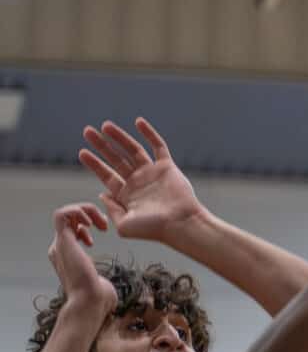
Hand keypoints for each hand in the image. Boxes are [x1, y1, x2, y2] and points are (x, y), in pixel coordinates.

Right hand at [48, 204, 116, 318]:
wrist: (90, 304)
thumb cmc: (98, 300)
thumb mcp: (101, 285)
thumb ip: (100, 280)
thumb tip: (105, 287)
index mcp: (67, 256)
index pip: (70, 229)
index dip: (85, 224)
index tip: (102, 231)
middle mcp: (60, 249)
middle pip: (68, 219)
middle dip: (88, 214)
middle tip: (104, 225)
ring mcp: (60, 245)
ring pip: (65, 213)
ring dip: (84, 210)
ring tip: (100, 222)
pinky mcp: (63, 242)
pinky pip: (62, 214)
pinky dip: (77, 210)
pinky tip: (91, 222)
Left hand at [79, 118, 202, 243]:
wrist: (181, 224)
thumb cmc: (154, 229)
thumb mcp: (124, 225)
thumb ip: (111, 210)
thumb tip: (103, 194)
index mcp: (128, 196)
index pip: (107, 176)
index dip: (94, 164)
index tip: (82, 152)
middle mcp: (139, 183)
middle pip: (116, 159)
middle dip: (102, 146)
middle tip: (88, 132)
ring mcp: (153, 174)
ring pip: (133, 150)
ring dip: (119, 137)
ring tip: (105, 126)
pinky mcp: (167, 167)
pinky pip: (158, 146)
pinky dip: (149, 134)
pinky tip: (138, 122)